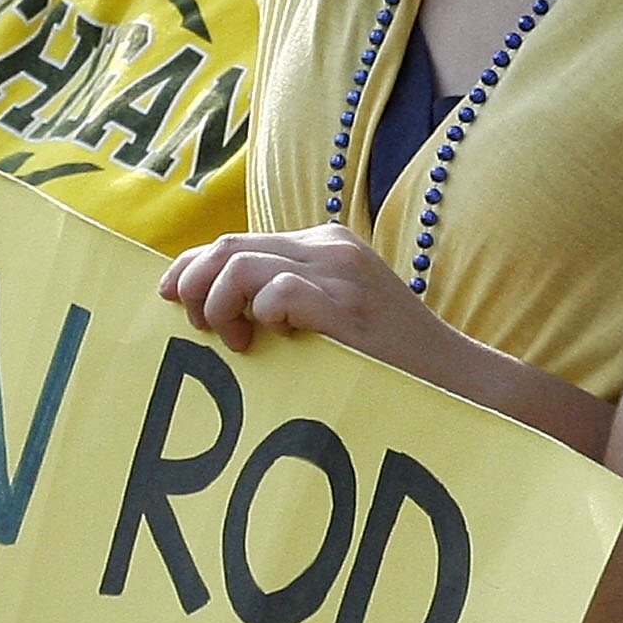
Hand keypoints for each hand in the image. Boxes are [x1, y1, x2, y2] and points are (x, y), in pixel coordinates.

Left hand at [162, 219, 466, 370]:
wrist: (456, 380)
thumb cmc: (386, 362)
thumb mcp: (330, 318)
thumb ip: (284, 301)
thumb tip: (212, 308)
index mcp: (322, 245)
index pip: (235, 242)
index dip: (191, 266)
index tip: (167, 298)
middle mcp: (329, 247)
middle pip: (228, 247)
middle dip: (194, 285)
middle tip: (196, 328)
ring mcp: (340, 272)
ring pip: (241, 266)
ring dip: (219, 305)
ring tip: (236, 341)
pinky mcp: (348, 305)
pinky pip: (278, 292)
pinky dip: (260, 314)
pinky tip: (271, 340)